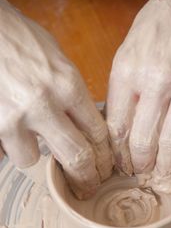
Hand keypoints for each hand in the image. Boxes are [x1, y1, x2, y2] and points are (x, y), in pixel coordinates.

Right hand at [0, 0, 111, 198]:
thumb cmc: (21, 40)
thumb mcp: (58, 60)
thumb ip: (73, 94)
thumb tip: (85, 123)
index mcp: (68, 85)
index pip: (98, 133)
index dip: (104, 157)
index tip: (104, 168)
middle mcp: (45, 103)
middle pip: (78, 157)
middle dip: (86, 178)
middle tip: (88, 187)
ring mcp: (16, 116)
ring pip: (33, 160)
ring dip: (34, 154)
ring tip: (30, 138)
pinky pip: (7, 152)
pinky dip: (10, 146)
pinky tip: (10, 131)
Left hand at [107, 0, 170, 192]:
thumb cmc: (162, 22)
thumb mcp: (128, 50)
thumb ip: (123, 89)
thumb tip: (118, 126)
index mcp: (126, 72)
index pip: (116, 129)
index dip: (117, 155)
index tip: (120, 165)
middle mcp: (152, 81)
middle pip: (140, 141)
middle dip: (139, 166)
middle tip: (141, 175)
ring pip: (169, 143)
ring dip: (165, 167)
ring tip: (162, 177)